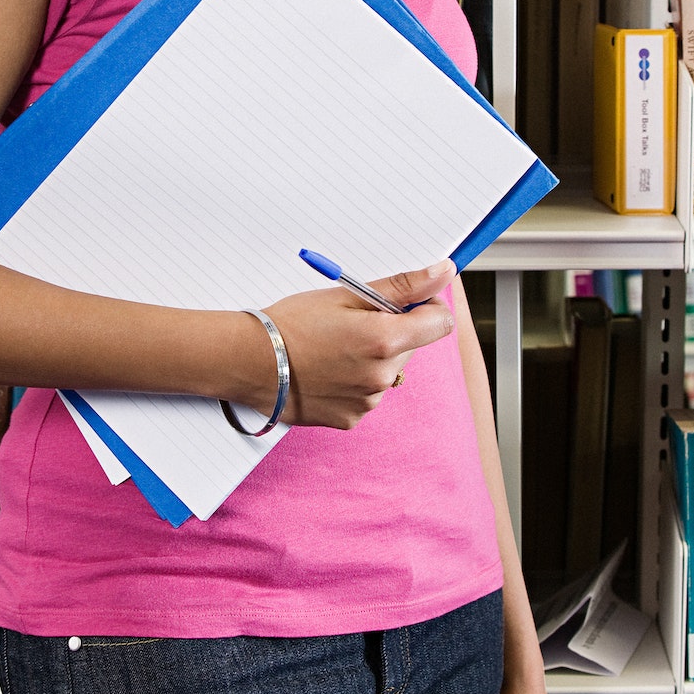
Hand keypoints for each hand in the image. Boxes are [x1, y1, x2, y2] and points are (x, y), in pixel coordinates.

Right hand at [250, 261, 456, 429]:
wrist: (249, 362)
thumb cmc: (291, 323)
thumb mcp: (346, 295)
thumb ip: (401, 287)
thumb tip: (443, 273)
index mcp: (386, 341)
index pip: (440, 322)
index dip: (426, 305)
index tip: (404, 300)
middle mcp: (382, 377)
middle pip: (411, 346)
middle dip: (392, 331)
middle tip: (351, 321)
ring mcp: (367, 403)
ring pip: (387, 371)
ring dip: (372, 357)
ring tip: (332, 347)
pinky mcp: (350, 419)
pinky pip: (366, 394)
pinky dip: (353, 381)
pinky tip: (326, 369)